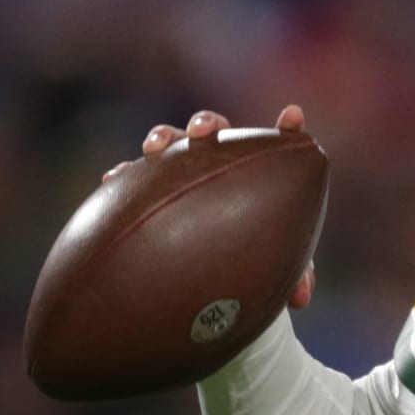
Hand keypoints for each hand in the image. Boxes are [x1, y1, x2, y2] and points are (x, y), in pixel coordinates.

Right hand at [105, 105, 315, 308]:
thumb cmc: (253, 261)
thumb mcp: (275, 266)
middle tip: (203, 132)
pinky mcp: (149, 189)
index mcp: (253, 171)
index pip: (274, 145)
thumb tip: (300, 298)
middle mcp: (216, 161)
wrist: (210, 277)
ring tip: (155, 148)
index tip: (293, 116)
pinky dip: (124, 174)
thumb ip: (294, 274)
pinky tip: (113, 179)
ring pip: (169, 142)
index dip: (287, 129)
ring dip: (162, 138)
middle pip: (212, 130)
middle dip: (206, 123)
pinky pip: (133, 177)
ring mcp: (180, 170)